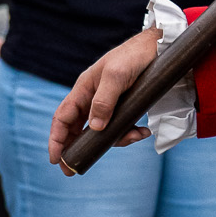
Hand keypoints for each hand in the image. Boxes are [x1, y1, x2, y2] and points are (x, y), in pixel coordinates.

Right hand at [47, 27, 159, 172]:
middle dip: (78, 148)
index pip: (62, 118)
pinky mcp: (125, 105)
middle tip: (76, 169)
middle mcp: (93, 97)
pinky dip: (130, 131)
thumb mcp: (116, 75)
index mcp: (84, 89)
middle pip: (78, 128)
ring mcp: (109, 102)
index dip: (56, 138)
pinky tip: (143, 131)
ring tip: (135, 136)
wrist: (160, 47)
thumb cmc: (134, 56)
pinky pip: (121, 125)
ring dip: (116, 139)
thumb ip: (104, 101)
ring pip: (103, 130)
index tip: (55, 158)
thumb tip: (95, 127)